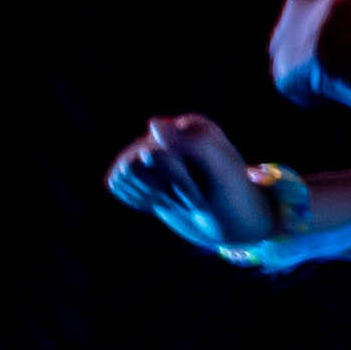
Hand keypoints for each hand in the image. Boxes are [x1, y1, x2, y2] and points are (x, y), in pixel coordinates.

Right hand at [108, 115, 308, 259]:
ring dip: (150, 195)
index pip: (158, 152)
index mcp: (191, 126)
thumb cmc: (234, 198)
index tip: (205, 192)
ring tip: (178, 199)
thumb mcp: (221, 173)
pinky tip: (162, 201)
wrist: (235, 226)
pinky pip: (115, 182)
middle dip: (164, 189)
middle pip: (135, 162)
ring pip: (123, 172)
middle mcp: (169, 134)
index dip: (178, 180)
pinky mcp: (140, 173)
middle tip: (194, 199)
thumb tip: (152, 122)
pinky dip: (136, 199)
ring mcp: (152, 152)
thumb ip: (192, 145)